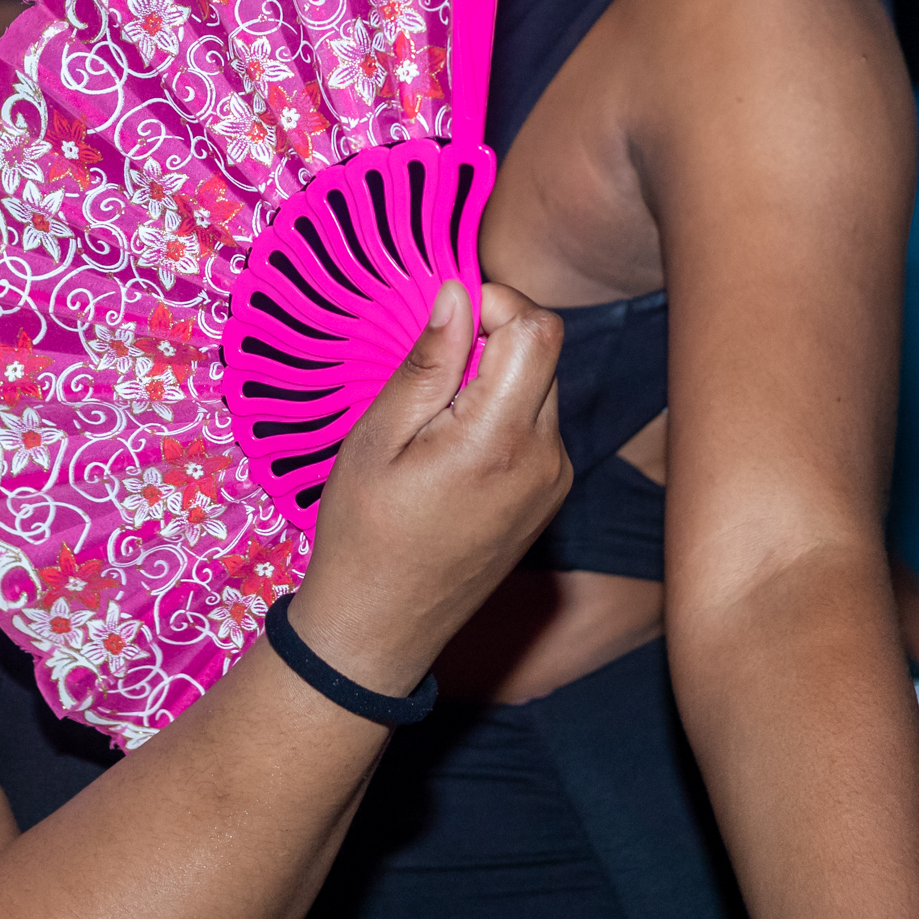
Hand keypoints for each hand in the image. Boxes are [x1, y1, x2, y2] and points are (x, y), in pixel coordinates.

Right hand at [290, 284, 568, 696]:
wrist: (381, 627)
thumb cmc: (364, 532)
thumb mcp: (377, 437)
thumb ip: (428, 362)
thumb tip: (457, 292)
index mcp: (499, 440)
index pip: (538, 330)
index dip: (494, 302)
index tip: (444, 318)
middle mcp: (545, 460)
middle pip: (545, 354)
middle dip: (492, 339)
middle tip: (428, 372)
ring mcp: (554, 483)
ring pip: (542, 388)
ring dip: (496, 378)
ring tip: (434, 419)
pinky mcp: (550, 499)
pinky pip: (538, 427)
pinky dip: (502, 414)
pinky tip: (453, 449)